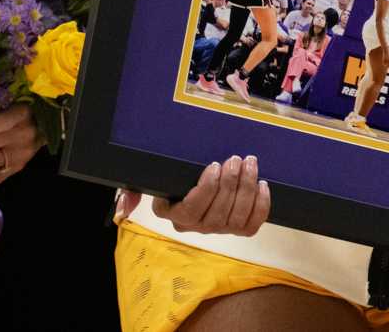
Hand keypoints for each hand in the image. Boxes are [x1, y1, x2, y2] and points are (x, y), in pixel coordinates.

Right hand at [113, 154, 270, 235]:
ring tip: (250, 164)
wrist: (197, 180)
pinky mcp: (239, 229)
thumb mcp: (148, 181)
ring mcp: (219, 230)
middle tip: (237, 158)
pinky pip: (253, 225)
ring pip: (236, 217)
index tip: (214, 165)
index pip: (191, 210)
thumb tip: (125, 207)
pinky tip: (263, 184)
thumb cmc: (174, 180)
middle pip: (218, 212)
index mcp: (175, 215)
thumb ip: (132, 191)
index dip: (207, 188)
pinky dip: (261, 206)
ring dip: (247, 188)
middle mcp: (196, 227)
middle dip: (231, 182)